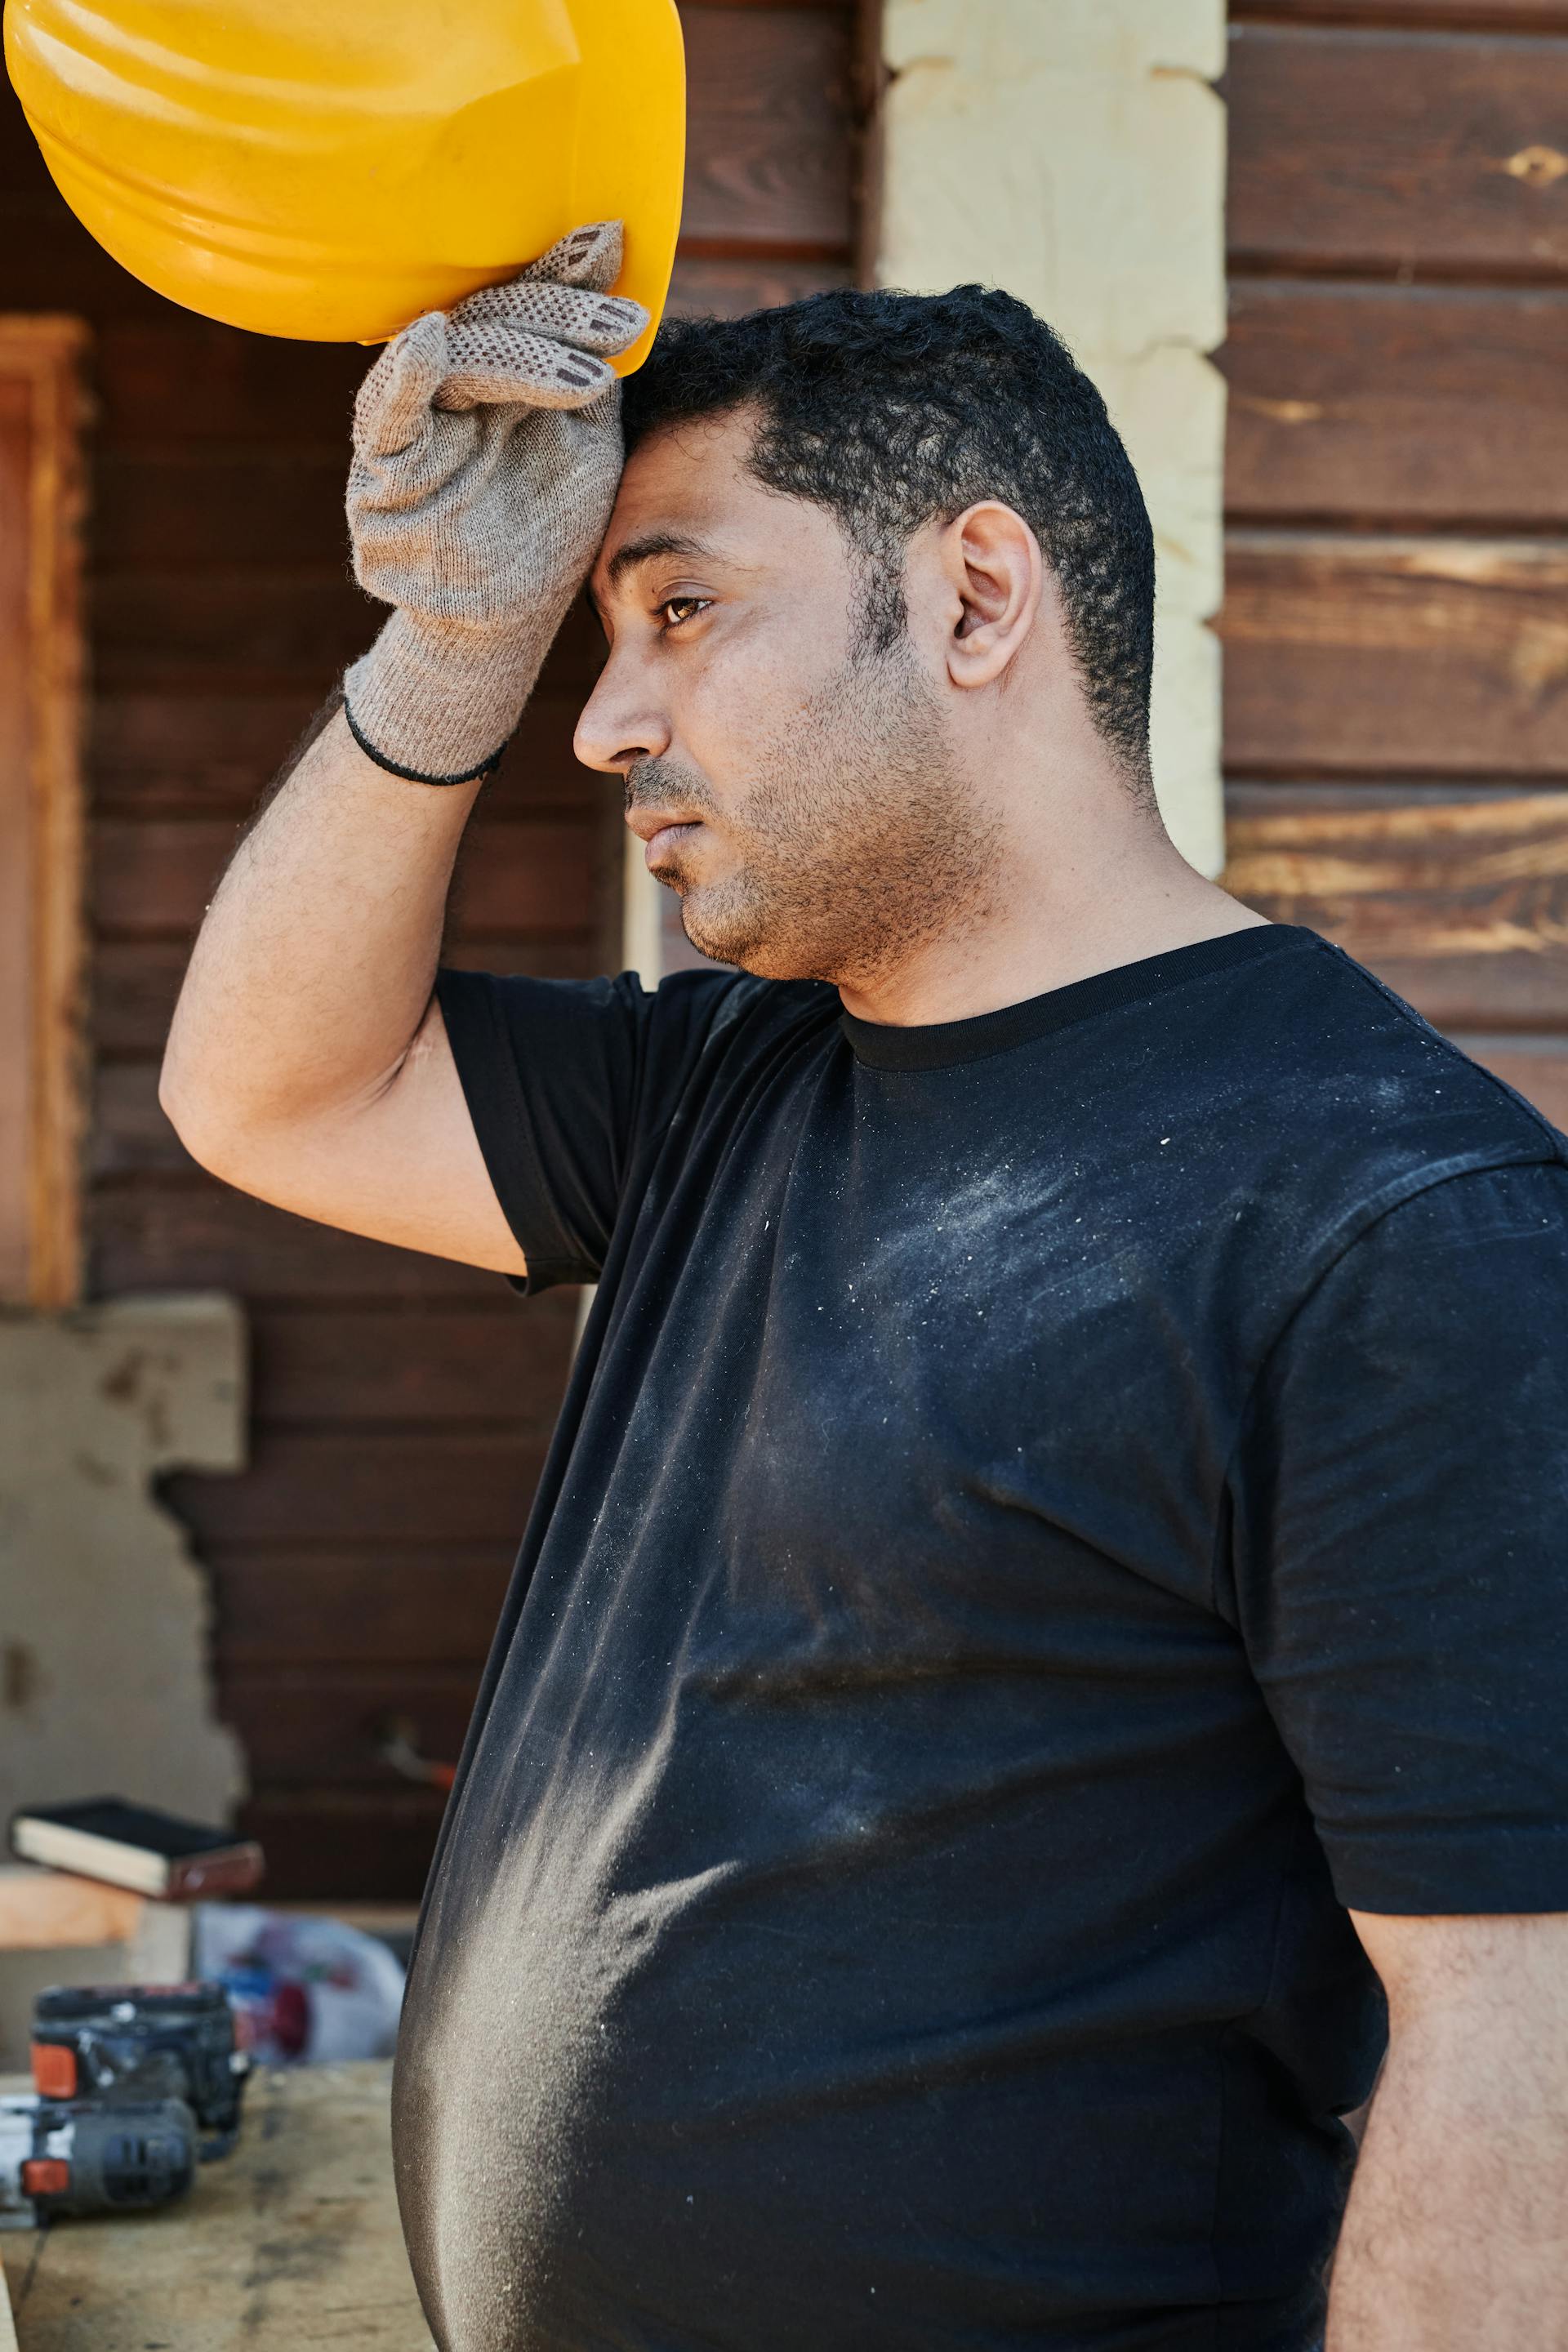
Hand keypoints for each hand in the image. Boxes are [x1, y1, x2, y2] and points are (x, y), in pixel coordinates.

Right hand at [342, 221, 647, 784]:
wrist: (507, 620)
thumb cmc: (547, 529)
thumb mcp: (587, 440)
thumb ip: (591, 368)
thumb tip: (611, 275)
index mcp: (492, 364)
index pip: (524, 302)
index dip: (562, 272)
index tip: (612, 243)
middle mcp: (445, 377)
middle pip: (493, 317)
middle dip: (559, 315)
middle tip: (620, 323)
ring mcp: (410, 416)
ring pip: (454, 354)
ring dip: (521, 354)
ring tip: (585, 376)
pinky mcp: (382, 466)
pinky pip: (386, 411)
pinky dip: (403, 374)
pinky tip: (429, 338)